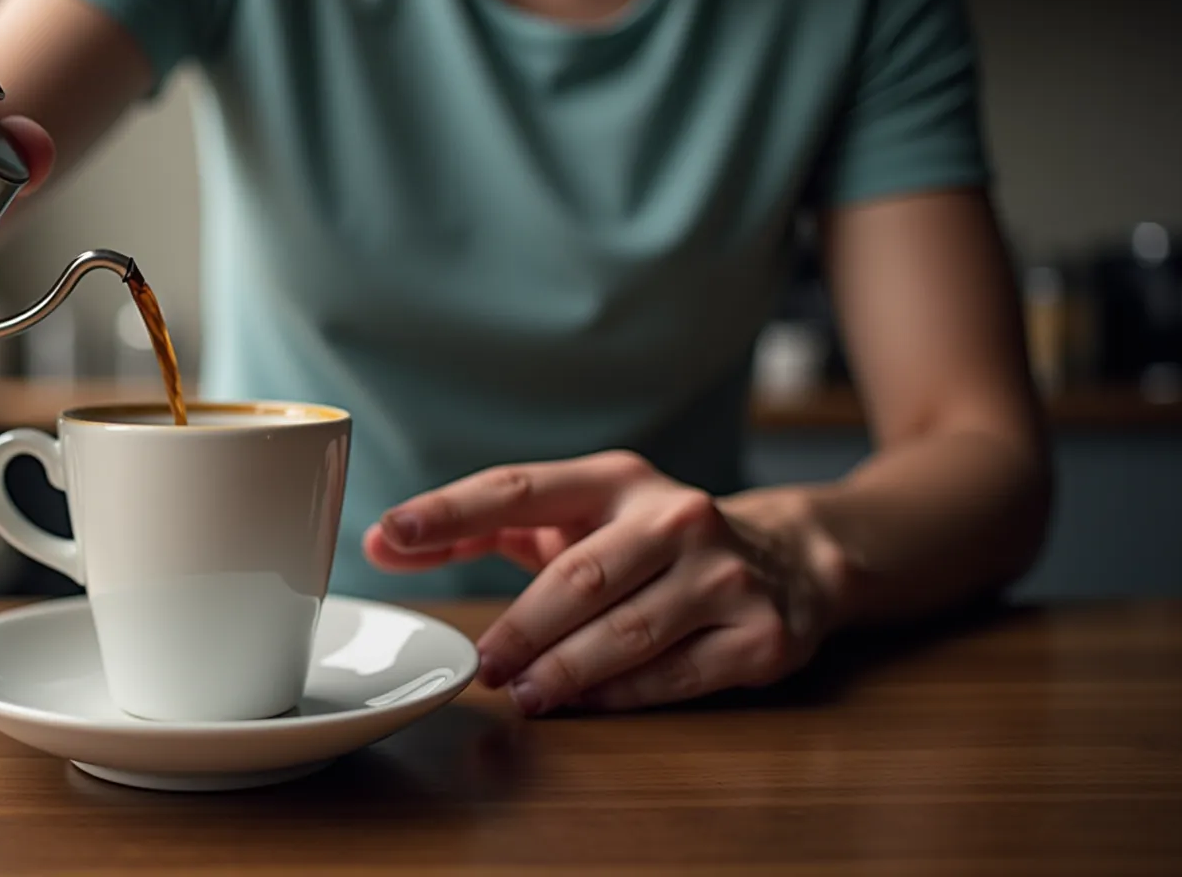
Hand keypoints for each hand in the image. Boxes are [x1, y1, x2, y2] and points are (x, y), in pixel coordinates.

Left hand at [364, 451, 844, 714]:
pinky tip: (586, 702)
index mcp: (616, 479)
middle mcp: (674, 516)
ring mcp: (723, 575)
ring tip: (522, 692)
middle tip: (483, 665)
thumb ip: (487, 529)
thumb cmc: (650, 542)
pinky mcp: (758, 635)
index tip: (389, 534)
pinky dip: (619, 695)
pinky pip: (672, 677)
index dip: (448, 512)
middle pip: (576, 577)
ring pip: (625, 632)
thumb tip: (388, 543)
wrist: (793, 559)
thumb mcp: (579, 518)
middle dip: (519, 628)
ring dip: (563, 671)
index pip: (518, 487)